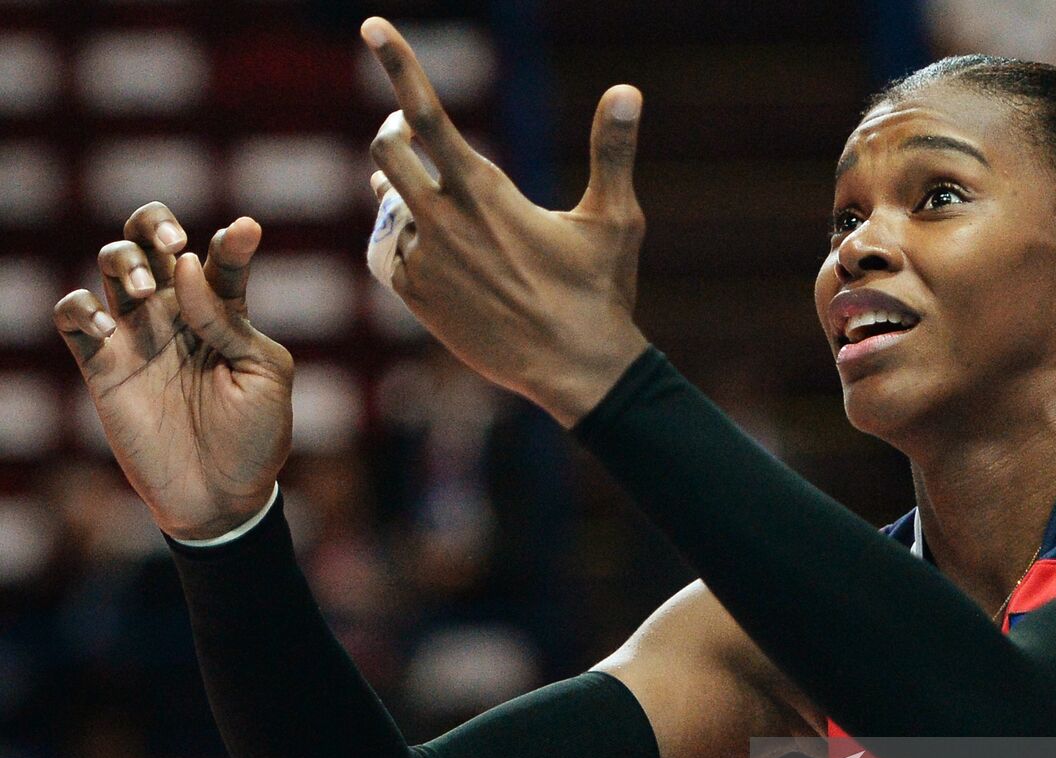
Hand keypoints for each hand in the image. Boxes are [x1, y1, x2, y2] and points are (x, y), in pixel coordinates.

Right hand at [53, 204, 292, 539]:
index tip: (245, 231)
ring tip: (139, 284)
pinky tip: (105, 328)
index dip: (231, 240)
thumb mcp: (265, 375)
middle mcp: (177, 314)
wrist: (221, 496)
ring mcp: (137, 336)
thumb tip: (187, 268)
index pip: (220, 259)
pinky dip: (79, 309)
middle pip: (149, 241)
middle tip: (171, 245)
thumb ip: (230, 319)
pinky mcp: (101, 365)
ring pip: (110, 264)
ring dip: (120, 259)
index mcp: (224, 312)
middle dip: (153, 225)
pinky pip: (71, 316)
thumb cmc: (256, 436)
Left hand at [361, 16, 649, 425]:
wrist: (574, 371)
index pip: (426, 114)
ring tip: (440, 200)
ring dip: (405, 189)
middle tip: (418, 135)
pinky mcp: (416, 298)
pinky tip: (439, 250)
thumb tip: (628, 91)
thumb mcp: (615, 221)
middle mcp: (445, 223)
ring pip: (388, 202)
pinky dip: (407, 239)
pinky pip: (389, 251)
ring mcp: (425, 262)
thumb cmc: (599, 294)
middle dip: (399, 133)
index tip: (373, 24)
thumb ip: (613, 153)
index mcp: (487, 193)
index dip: (399, 64)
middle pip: (388, 150)